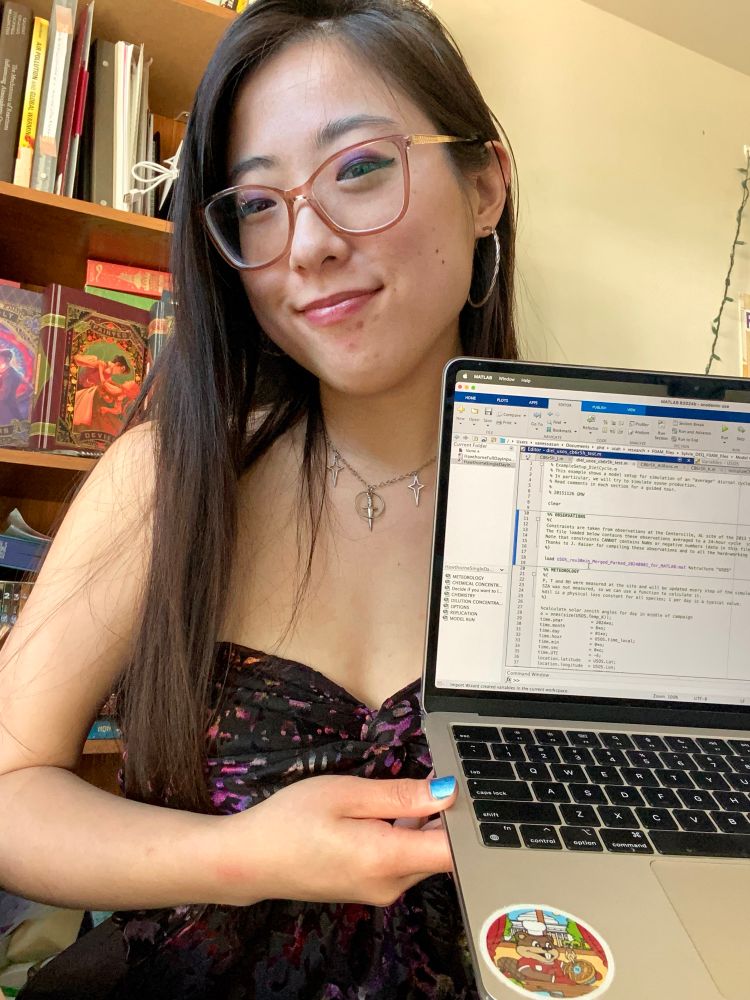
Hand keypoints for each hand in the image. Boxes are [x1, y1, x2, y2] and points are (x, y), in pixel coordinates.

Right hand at [214, 773, 457, 906]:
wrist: (249, 859)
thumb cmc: (290, 820)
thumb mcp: (345, 793)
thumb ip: (400, 795)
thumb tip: (447, 791)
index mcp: (387, 859)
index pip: (454, 852)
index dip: (467, 820)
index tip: (466, 789)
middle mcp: (391, 884)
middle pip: (442, 854)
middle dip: (446, 818)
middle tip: (435, 776)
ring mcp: (381, 890)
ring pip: (424, 857)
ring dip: (426, 825)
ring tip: (410, 790)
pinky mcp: (370, 888)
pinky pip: (404, 862)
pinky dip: (407, 836)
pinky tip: (392, 812)